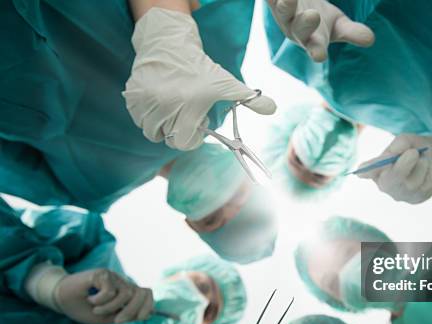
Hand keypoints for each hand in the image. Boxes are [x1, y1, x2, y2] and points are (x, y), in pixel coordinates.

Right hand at [55, 268, 153, 323]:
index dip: (148, 305)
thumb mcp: (106, 317)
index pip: (146, 293)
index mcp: (125, 293)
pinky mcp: (102, 273)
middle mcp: (121, 283)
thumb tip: (148, 314)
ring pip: (126, 294)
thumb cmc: (83, 308)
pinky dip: (101, 300)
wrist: (60, 299)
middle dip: (132, 311)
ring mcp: (112, 277)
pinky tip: (90, 299)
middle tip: (117, 321)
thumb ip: (125, 315)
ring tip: (96, 310)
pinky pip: (110, 291)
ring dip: (111, 307)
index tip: (139, 318)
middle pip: (141, 293)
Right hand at [123, 7, 275, 150]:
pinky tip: (158, 102)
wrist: (168, 44)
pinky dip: (147, 116)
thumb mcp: (227, 83)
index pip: (184, 143)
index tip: (197, 126)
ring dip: (161, 126)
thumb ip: (249, 98)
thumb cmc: (200, 68)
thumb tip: (273, 109)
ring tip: (172, 110)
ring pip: (151, 131)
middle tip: (184, 115)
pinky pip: (139, 119)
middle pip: (167, 139)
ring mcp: (144, 103)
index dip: (191, 139)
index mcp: (186, 108)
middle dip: (177, 131)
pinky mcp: (132, 97)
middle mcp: (163, 107)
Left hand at [267, 0, 374, 61]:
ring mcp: (282, 12)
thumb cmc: (320, 21)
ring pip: (282, 8)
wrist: (300, 5)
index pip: (316, 47)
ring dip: (286, 3)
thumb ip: (352, 33)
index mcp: (312, 39)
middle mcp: (296, 27)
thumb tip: (370, 39)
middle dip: (306, 22)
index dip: (317, 51)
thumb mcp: (338, 26)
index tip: (320, 56)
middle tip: (313, 15)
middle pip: (300, 27)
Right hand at [357, 135, 431, 203]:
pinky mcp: (418, 198)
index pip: (369, 171)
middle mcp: (386, 186)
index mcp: (376, 171)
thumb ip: (399, 145)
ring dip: (422, 166)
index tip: (362, 170)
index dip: (367, 171)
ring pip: (414, 183)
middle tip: (414, 152)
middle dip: (403, 166)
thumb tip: (393, 156)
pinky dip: (431, 175)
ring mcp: (402, 195)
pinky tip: (428, 172)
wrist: (431, 158)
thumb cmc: (411, 148)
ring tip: (423, 159)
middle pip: (391, 181)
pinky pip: (427, 186)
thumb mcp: (405, 140)